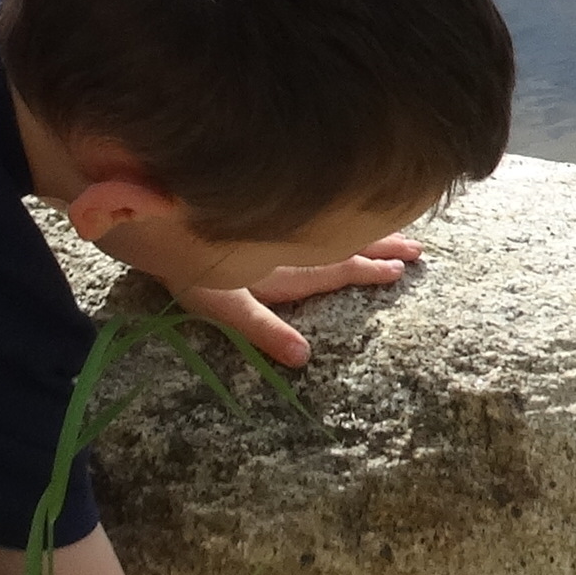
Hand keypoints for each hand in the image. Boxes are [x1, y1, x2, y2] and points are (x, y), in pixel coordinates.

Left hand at [177, 235, 421, 367]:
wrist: (157, 221)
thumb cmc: (188, 272)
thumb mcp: (226, 308)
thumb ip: (265, 332)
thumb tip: (305, 358)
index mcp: (284, 272)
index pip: (336, 271)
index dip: (368, 272)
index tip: (400, 272)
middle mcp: (288, 249)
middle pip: (342, 248)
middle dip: (380, 250)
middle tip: (417, 252)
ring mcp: (278, 233)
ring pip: (331, 231)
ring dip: (365, 234)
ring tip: (397, 235)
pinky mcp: (264, 221)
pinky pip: (312, 216)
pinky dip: (335, 220)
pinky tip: (344, 219)